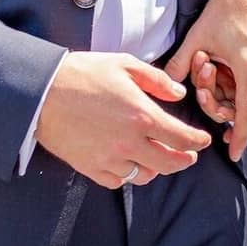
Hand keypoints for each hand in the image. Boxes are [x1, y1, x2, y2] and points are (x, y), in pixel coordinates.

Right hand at [33, 52, 212, 188]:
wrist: (43, 92)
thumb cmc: (84, 73)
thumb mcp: (125, 64)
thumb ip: (156, 80)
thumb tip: (179, 94)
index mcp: (142, 115)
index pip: (181, 138)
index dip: (197, 142)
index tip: (203, 141)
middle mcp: (129, 142)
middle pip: (168, 163)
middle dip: (183, 160)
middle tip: (188, 156)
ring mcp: (109, 158)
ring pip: (144, 175)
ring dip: (156, 168)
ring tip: (158, 158)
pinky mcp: (90, 167)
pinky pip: (118, 181)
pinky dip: (128, 175)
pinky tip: (131, 164)